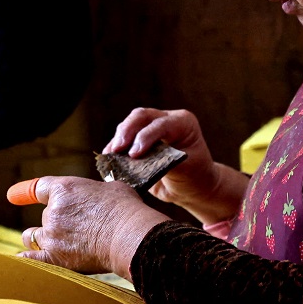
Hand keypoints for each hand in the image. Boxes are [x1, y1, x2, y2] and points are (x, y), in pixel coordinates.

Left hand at [14, 176, 169, 280]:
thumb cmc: (126, 210)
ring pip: (33, 238)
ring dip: (41, 240)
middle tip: (76, 231)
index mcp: (64, 190)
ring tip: (55, 245)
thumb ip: (96, 194)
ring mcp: (51, 236)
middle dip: (56, 224)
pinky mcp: (54, 259)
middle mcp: (53, 212)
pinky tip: (23, 265)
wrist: (129, 235)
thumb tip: (100, 199)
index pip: (38, 188)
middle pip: (43, 218)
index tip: (13, 196)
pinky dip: (26, 261)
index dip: (25, 192)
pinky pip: (29, 260)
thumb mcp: (112, 189)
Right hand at [103, 108, 248, 224]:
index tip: (134, 154)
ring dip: (118, 139)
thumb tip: (138, 160)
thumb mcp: (186, 170)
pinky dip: (114, 147)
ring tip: (111, 155)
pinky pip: (123, 138)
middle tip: (116, 149)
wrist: (191, 188)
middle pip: (141, 116)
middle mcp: (166, 119)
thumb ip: (164, 161)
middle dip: (126, 131)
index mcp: (183, 122)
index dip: (145, 137)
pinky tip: (108, 158)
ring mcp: (151, 127)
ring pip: (129, 124)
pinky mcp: (138, 139)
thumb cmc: (194, 177)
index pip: (161, 124)